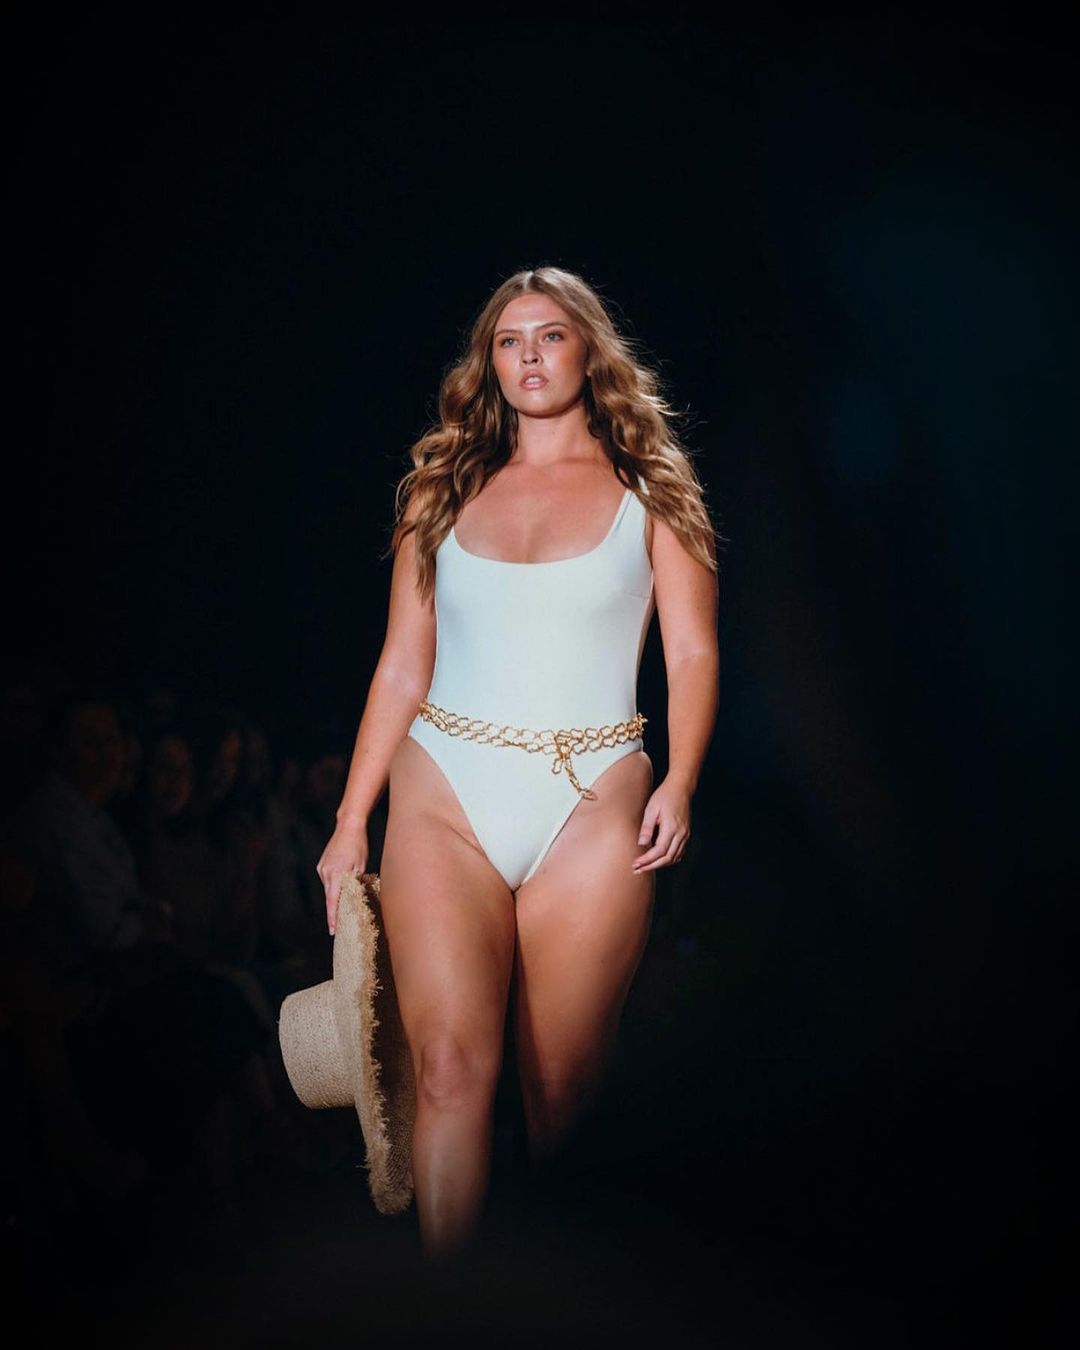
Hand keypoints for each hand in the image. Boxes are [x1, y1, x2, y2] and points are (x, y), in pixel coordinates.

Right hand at [316, 820, 368, 936]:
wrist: (349, 826)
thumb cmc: (359, 845)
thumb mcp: (361, 865)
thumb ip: (354, 882)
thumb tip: (353, 897)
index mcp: (336, 873)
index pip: (333, 901)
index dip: (333, 917)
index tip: (333, 930)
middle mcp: (325, 872)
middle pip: (330, 897)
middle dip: (335, 910)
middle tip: (340, 925)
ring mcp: (322, 868)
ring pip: (329, 888)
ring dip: (336, 895)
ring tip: (347, 898)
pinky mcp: (322, 864)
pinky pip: (328, 880)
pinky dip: (335, 885)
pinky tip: (343, 883)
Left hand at [632, 778, 690, 872]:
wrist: (681, 788)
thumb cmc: (664, 796)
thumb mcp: (651, 809)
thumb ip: (646, 828)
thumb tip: (641, 844)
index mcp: (672, 828)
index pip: (659, 851)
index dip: (647, 860)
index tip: (636, 863)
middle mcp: (681, 834)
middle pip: (668, 858)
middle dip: (652, 866)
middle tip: (637, 870)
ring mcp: (686, 835)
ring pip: (674, 857)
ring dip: (660, 864)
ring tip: (645, 866)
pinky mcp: (686, 834)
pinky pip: (679, 852)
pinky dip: (668, 859)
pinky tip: (658, 859)